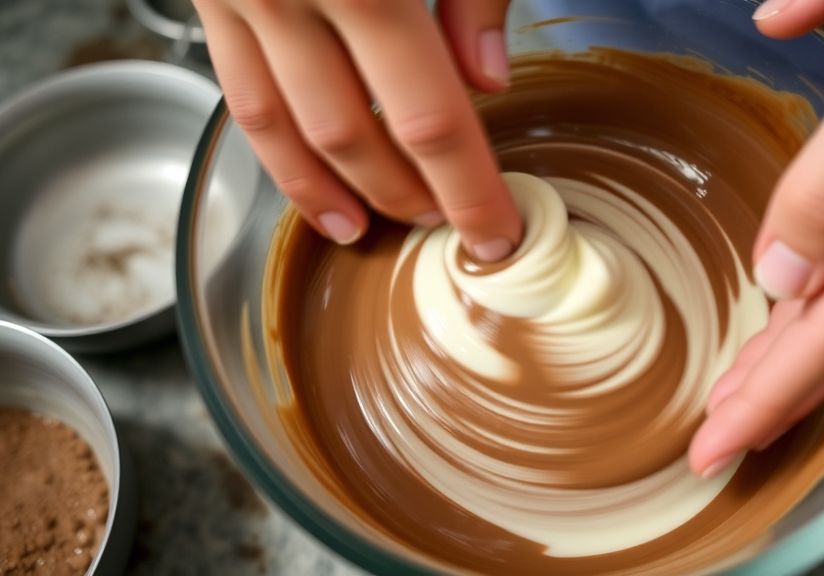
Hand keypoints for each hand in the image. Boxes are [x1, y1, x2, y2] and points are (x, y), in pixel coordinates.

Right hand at [193, 0, 521, 260]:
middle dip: (404, 192)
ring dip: (331, 191)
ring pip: (286, 130)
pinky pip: (241, 97)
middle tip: (444, 219)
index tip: (496, 237)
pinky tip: (308, 183)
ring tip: (365, 229)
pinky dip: (276, 151)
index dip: (467, 190)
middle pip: (354, 136)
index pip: (429, 119)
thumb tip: (489, 79)